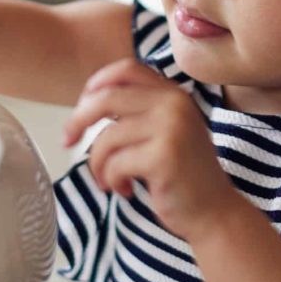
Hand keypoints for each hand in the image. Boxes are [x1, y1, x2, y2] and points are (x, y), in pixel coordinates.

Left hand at [62, 58, 243, 241]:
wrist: (214, 211)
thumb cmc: (182, 175)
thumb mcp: (166, 131)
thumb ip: (139, 111)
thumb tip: (88, 102)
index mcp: (174, 94)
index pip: (126, 69)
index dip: (97, 84)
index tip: (82, 107)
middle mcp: (174, 104)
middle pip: (106, 98)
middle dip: (78, 121)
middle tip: (67, 141)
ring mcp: (171, 129)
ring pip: (106, 138)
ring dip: (98, 164)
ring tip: (109, 181)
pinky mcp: (163, 156)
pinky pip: (115, 164)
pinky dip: (111, 180)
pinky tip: (126, 191)